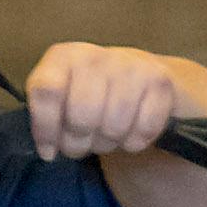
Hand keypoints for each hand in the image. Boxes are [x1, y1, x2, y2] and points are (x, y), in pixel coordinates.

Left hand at [25, 42, 196, 161]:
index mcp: (63, 58)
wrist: (140, 72)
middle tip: (82, 142)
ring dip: (108, 143)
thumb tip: (48, 151)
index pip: (46, 92)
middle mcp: (95, 56)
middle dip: (79, 143)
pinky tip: (129, 132)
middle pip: (82, 117)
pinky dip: (135, 142)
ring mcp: (131, 65)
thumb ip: (46, 119)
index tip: (49, 151)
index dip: (46, 129)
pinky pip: (144, 130)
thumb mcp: (59, 99)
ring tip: (105, 135)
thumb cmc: (88, 93)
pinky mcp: (160, 81)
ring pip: (114, 127)